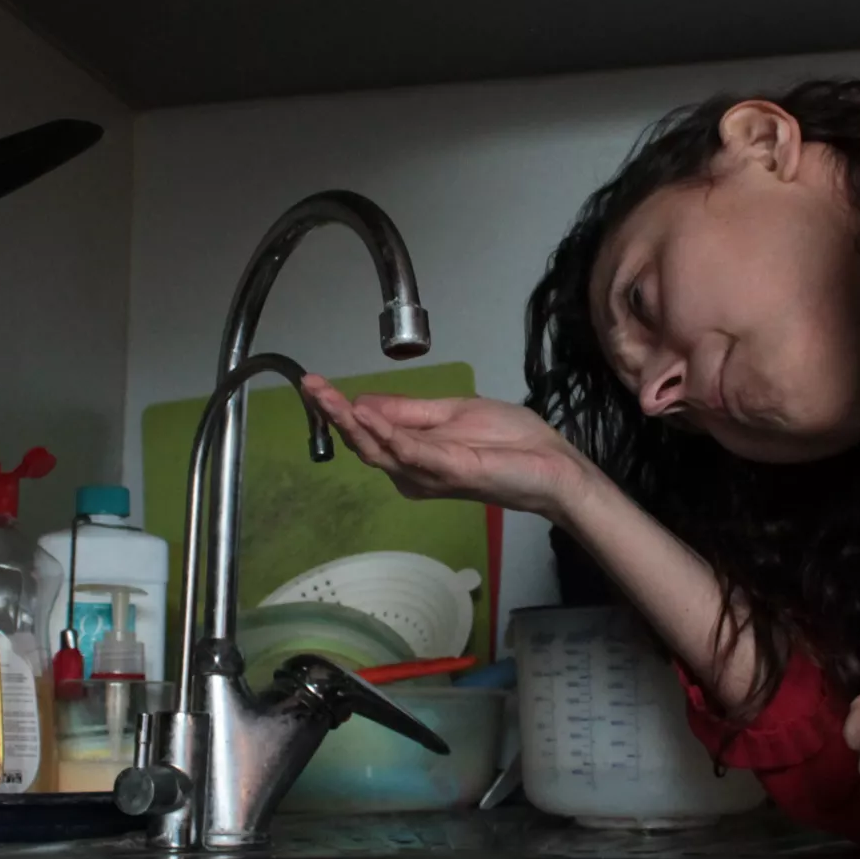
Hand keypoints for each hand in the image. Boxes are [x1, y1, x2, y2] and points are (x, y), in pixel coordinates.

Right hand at [301, 377, 598, 520]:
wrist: (551, 464)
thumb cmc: (509, 441)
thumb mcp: (452, 412)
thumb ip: (409, 411)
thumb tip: (363, 402)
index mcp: (414, 452)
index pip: (368, 430)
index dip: (339, 408)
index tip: (312, 384)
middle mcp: (413, 470)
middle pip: (364, 442)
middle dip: (334, 413)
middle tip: (308, 386)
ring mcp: (429, 474)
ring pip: (379, 449)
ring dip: (351, 421)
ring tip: (326, 397)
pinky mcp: (449, 471)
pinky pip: (410, 452)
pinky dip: (386, 432)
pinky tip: (366, 415)